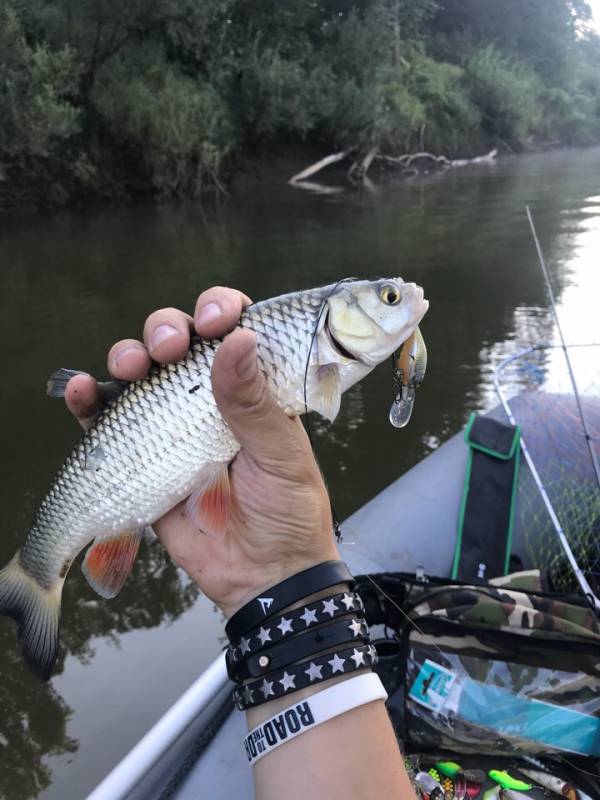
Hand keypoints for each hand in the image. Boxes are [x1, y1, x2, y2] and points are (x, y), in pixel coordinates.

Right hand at [65, 287, 338, 616]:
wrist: (264, 578)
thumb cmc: (289, 513)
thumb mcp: (283, 456)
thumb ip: (256, 404)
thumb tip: (236, 340)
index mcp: (254, 389)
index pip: (233, 330)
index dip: (219, 310)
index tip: (214, 317)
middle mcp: (211, 399)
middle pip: (179, 343)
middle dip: (166, 330)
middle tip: (169, 347)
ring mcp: (173, 427)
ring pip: (141, 375)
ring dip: (127, 357)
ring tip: (128, 367)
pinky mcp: (144, 458)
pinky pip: (110, 424)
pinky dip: (91, 403)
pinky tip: (83, 390)